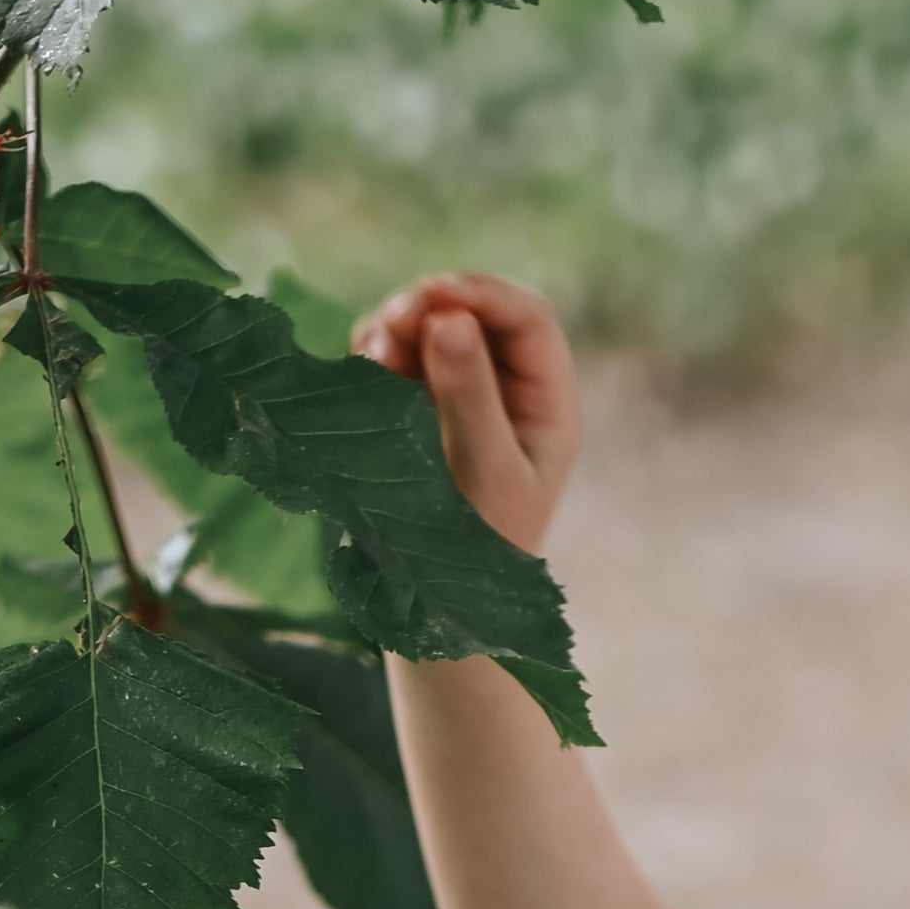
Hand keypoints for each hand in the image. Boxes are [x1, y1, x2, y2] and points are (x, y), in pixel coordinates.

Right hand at [348, 271, 578, 554]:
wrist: (438, 614)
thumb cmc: (476, 555)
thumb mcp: (482, 472)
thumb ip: (469, 396)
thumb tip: (450, 320)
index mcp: (548, 407)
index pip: (527, 320)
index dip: (482, 294)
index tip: (434, 294)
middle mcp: (510, 394)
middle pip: (476, 315)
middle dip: (432, 307)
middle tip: (391, 322)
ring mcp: (461, 399)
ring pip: (430, 331)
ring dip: (397, 328)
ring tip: (372, 353)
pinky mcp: (417, 412)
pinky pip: (397, 360)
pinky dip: (377, 353)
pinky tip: (361, 366)